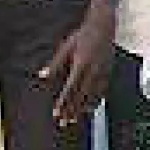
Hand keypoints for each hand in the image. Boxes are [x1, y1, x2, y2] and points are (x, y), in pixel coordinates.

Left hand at [39, 4, 113, 125]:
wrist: (103, 26)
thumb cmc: (82, 36)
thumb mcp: (65, 48)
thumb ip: (55, 65)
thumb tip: (42, 77)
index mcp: (81, 64)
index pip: (70, 88)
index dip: (63, 102)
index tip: (57, 113)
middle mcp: (93, 70)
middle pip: (81, 95)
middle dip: (72, 110)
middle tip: (64, 122)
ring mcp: (102, 72)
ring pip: (92, 95)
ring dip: (82, 108)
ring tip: (75, 118)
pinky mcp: (108, 72)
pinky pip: (102, 90)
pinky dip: (95, 101)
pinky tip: (90, 108)